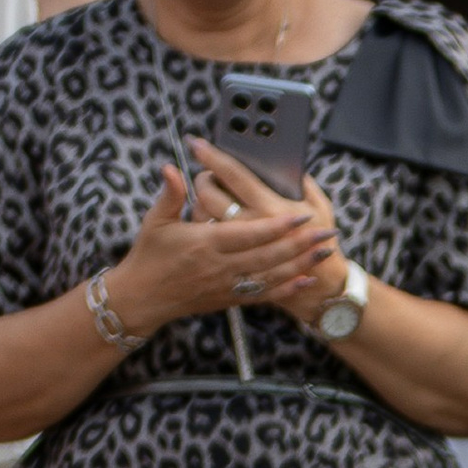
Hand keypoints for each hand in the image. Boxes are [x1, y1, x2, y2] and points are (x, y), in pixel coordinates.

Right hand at [108, 157, 332, 335]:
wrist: (141, 300)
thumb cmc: (148, 257)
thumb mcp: (154, 222)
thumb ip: (170, 194)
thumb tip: (172, 168)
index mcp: (204, 244)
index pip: (248, 234)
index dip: (276, 227)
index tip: (301, 216)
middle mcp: (220, 267)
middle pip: (268, 256)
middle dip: (300, 245)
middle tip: (326, 232)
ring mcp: (226, 286)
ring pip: (271, 276)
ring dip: (300, 264)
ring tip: (325, 252)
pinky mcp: (228, 299)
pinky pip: (262, 295)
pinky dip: (286, 289)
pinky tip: (306, 279)